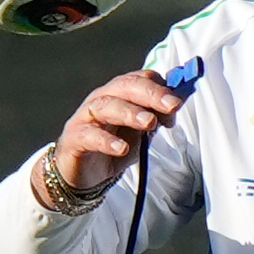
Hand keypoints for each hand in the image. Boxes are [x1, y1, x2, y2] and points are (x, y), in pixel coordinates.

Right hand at [31, 69, 183, 207]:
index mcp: (120, 93)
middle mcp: (102, 99)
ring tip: (149, 123)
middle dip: (151, 94)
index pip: (141, 79)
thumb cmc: (115, 146)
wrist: (85, 174)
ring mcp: (86, 117)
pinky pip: (89, 136)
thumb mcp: (142, 131)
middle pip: (125, 86)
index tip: (178, 103)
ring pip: (106, 106)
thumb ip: (159, 116)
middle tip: (172, 106)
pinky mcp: (74, 138)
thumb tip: (179, 100)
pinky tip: (121, 148)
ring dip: (130, 112)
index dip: (162, 89)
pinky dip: (106, 141)